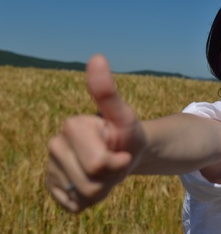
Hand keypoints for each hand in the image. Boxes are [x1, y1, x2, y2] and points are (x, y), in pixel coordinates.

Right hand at [46, 55, 146, 212]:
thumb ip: (108, 93)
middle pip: (91, 184)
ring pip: (84, 197)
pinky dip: (92, 199)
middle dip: (111, 177)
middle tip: (115, 161)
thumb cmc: (127, 132)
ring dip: (104, 188)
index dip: (119, 163)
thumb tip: (97, 57)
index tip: (121, 148)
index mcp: (71, 126)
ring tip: (106, 171)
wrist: (124, 150)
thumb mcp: (125, 116)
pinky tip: (95, 181)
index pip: (99, 164)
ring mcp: (51, 168)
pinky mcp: (53, 187)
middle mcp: (54, 146)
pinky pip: (76, 205)